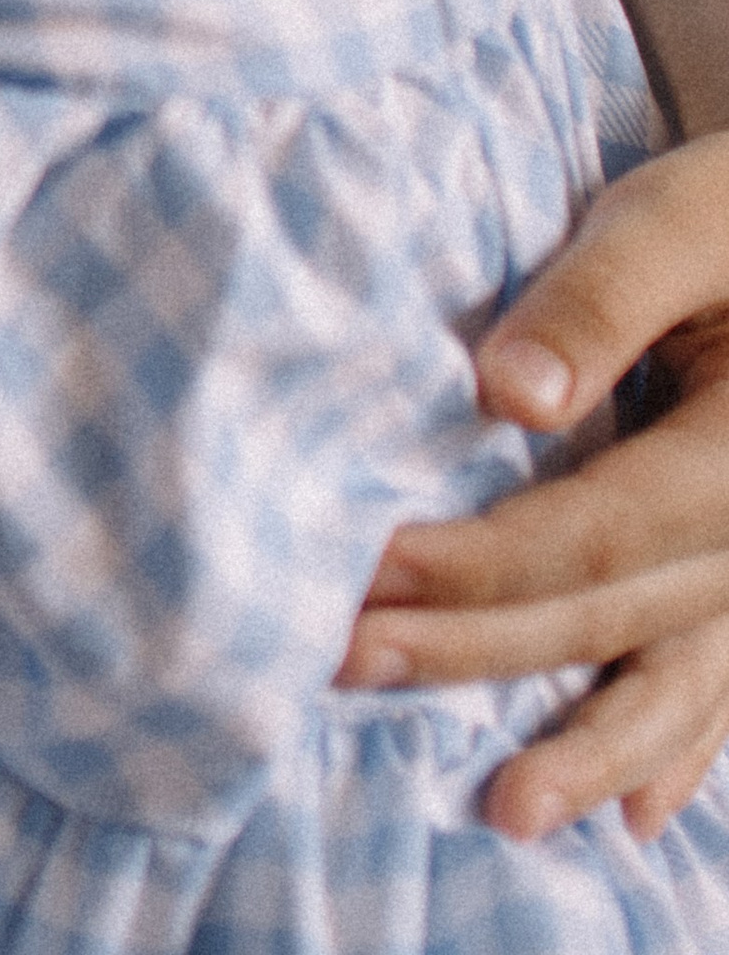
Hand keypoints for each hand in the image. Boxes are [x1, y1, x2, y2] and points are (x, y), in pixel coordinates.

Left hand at [336, 135, 728, 837]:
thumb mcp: (679, 218)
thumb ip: (599, 299)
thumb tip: (506, 394)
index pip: (595, 533)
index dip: (479, 563)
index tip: (365, 574)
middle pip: (613, 612)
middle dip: (479, 651)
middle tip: (345, 667)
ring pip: (678, 681)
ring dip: (587, 751)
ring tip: (504, 815)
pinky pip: (724, 682)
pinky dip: (674, 747)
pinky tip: (630, 817)